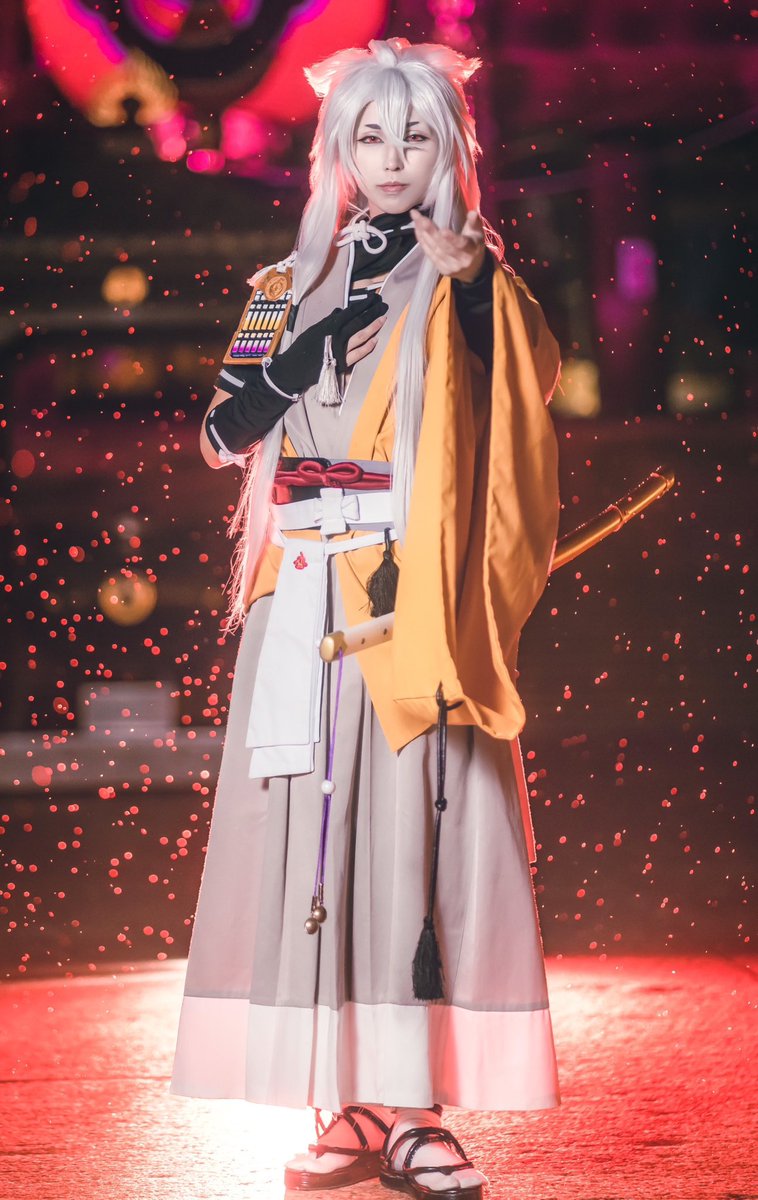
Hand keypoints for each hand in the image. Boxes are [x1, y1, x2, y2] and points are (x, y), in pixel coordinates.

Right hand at [265, 295, 387, 394]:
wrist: (293, 368)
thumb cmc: (302, 348)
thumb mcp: (313, 330)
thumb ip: (328, 321)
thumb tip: (340, 311)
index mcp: (329, 325)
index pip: (350, 311)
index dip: (363, 304)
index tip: (373, 298)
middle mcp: (336, 336)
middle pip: (358, 322)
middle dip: (373, 313)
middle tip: (384, 305)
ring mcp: (340, 350)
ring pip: (360, 336)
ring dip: (373, 327)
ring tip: (383, 319)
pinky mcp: (341, 363)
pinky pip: (357, 355)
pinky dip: (367, 348)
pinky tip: (376, 341)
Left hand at [411, 209, 485, 282]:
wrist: (473, 270)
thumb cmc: (474, 246)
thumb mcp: (477, 233)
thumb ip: (474, 222)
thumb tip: (472, 213)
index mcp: (472, 250)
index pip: (461, 244)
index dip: (452, 238)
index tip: (442, 230)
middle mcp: (461, 261)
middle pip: (444, 246)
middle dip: (431, 231)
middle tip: (420, 218)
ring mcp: (450, 267)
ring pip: (434, 250)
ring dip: (423, 234)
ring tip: (416, 219)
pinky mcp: (442, 270)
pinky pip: (430, 254)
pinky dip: (422, 242)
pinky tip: (417, 230)